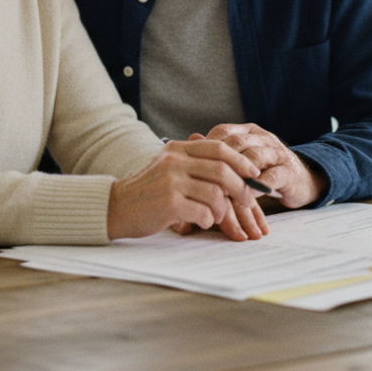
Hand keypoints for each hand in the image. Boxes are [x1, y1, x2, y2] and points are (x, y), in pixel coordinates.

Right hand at [107, 138, 263, 240]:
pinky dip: (208, 220)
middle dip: (241, 187)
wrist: (117, 207)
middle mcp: (175, 162)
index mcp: (178, 149)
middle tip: (248, 200)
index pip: (218, 148)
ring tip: (216, 216)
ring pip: (215, 193)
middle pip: (222, 170)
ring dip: (222, 209)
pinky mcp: (169, 204)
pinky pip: (203, 212)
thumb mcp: (168, 166)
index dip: (241, 161)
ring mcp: (171, 182)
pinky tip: (202, 222)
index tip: (254, 173)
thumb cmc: (148, 190)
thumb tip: (233, 166)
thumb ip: (194, 162)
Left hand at [197, 124, 327, 208]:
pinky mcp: (289, 172)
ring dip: (238, 175)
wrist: (301, 180)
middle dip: (219, 161)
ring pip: (255, 157)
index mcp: (247, 131)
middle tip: (202, 180)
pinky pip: (273, 176)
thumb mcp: (240, 160)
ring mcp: (277, 153)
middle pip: (237, 143)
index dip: (207, 147)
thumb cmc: (263, 171)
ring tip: (222, 190)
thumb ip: (217, 154)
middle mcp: (262, 138)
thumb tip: (191, 140)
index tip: (192, 166)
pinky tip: (246, 197)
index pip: (223, 132)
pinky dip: (258, 186)